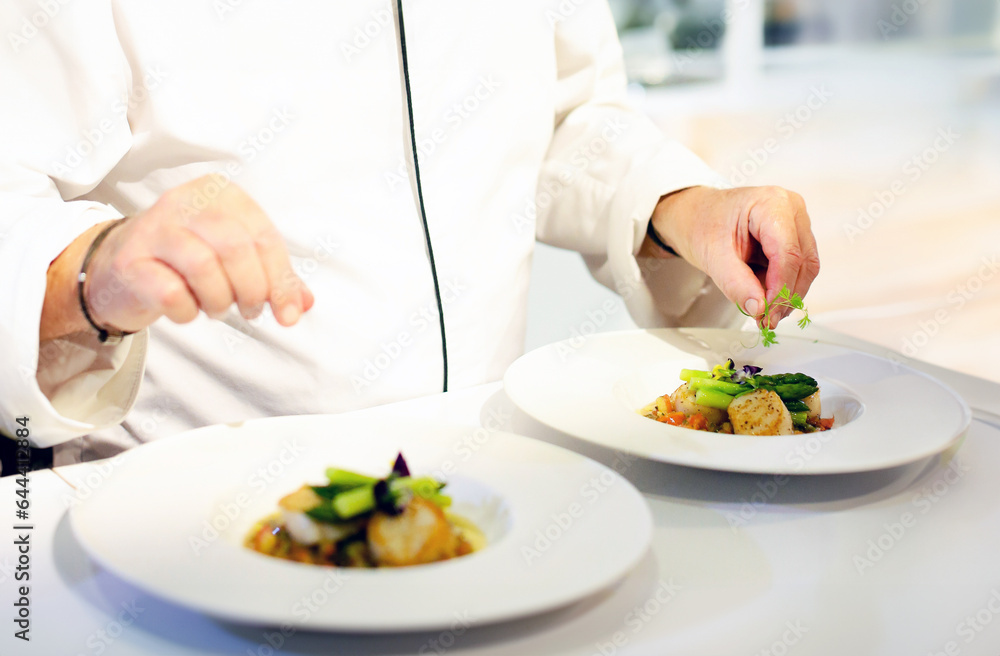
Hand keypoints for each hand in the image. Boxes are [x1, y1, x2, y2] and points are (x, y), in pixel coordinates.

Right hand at [43, 175, 312, 339]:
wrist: (121, 267)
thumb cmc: (187, 261)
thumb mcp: (236, 261)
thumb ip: (273, 278)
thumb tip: (303, 303)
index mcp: (221, 194)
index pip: (264, 237)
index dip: (282, 281)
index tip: (288, 315)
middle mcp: (186, 201)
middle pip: (236, 248)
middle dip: (252, 290)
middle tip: (249, 311)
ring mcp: (153, 227)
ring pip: (203, 266)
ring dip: (219, 300)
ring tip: (217, 309)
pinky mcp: (129, 259)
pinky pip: (170, 292)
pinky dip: (187, 312)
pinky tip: (186, 310)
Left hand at [642, 185, 819, 327]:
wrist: (695, 216)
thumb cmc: (702, 224)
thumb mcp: (712, 256)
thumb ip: (736, 283)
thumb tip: (759, 308)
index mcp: (772, 203)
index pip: (788, 253)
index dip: (781, 288)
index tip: (766, 313)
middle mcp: (791, 209)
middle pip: (803, 262)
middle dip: (786, 296)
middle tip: (766, 320)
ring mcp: (796, 222)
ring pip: (805, 268)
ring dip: (786, 295)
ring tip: (763, 312)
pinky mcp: (794, 237)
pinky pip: (798, 268)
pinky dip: (783, 288)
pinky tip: (764, 300)